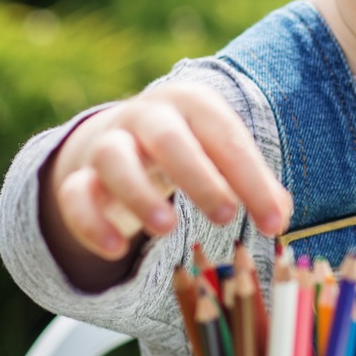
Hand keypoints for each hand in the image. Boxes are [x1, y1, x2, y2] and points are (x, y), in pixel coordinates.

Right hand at [40, 82, 290, 274]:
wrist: (125, 135)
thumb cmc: (193, 146)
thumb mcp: (224, 154)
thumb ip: (254, 183)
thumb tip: (279, 215)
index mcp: (192, 104)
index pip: (225, 138)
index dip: (252, 180)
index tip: (273, 222)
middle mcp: (147, 117)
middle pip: (168, 138)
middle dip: (199, 176)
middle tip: (226, 216)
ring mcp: (108, 143)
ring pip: (114, 158)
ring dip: (138, 193)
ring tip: (166, 229)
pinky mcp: (79, 177)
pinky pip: (76, 195)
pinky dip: (91, 223)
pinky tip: (115, 251)